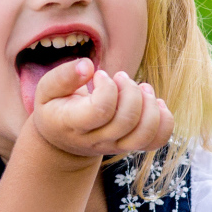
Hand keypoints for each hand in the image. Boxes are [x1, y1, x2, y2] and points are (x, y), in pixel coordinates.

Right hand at [29, 58, 173, 159]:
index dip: (107, 88)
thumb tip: (88, 65)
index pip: (100, 111)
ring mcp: (116, 146)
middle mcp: (97, 141)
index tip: (100, 75)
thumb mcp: (47, 90)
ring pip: (145, 132)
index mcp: (73, 125)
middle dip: (130, 90)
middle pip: (126, 121)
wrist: (63, 140)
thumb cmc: (55, 107)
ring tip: (140, 87)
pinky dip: (164, 119)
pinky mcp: (132, 145)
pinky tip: (153, 102)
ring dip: (149, 104)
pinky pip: (158, 140)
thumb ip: (63, 76)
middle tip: (120, 77)